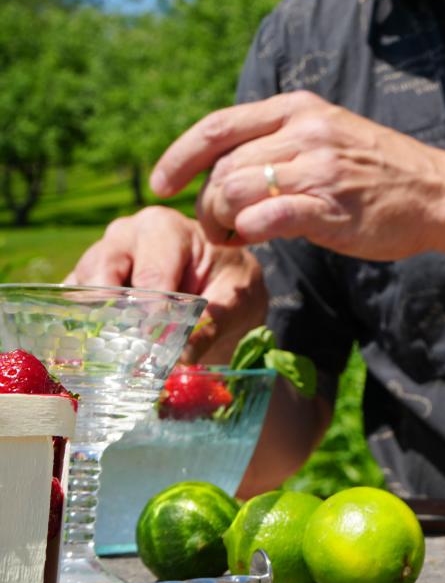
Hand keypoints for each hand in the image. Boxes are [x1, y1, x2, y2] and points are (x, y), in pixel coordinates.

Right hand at [65, 206, 267, 362]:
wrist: (221, 287)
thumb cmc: (229, 282)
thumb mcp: (238, 298)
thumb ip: (216, 320)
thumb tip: (185, 354)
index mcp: (165, 228)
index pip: (151, 271)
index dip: (152, 309)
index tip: (157, 339)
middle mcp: (125, 236)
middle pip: (103, 272)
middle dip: (114, 312)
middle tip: (128, 349)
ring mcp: (100, 258)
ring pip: (80, 289)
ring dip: (95, 322)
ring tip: (116, 352)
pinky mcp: (83, 284)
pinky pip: (68, 305)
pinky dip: (79, 329)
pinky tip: (99, 351)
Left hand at [151, 90, 444, 260]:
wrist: (440, 194)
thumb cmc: (382, 172)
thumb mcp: (330, 134)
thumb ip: (281, 140)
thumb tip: (222, 166)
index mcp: (300, 108)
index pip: (219, 126)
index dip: (179, 156)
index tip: (161, 183)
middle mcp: (307, 132)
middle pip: (222, 166)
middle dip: (206, 202)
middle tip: (219, 227)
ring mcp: (320, 169)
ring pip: (234, 191)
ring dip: (222, 221)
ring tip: (235, 235)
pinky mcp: (332, 208)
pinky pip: (267, 218)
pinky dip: (249, 231)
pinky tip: (256, 238)